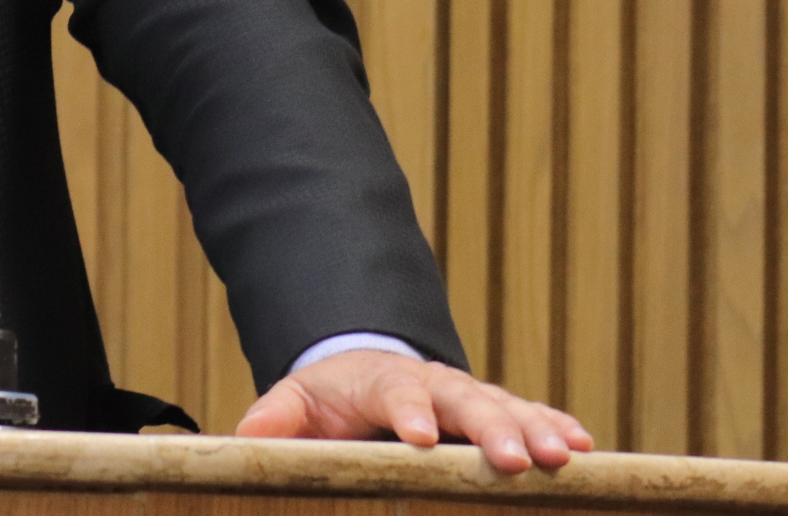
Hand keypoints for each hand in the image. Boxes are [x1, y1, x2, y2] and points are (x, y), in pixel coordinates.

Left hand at [237, 349, 592, 471]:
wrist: (365, 373)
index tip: (418, 437)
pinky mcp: (496, 413)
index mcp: (382, 381)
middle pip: (464, 400)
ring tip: (565, 455)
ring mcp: (469, 396)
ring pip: (506, 407)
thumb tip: (248, 434)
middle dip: (490, 428)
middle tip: (515, 459)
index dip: (407, 413)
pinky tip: (584, 446)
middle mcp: (433, 384)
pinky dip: (556, 425)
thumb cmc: (331, 399)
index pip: (395, 394)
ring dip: (535, 429)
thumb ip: (277, 417)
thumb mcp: (297, 402)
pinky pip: (530, 415)